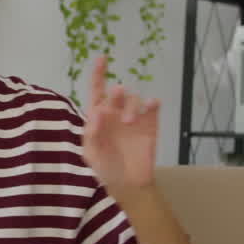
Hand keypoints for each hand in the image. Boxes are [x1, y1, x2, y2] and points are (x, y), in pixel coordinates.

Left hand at [82, 55, 160, 194]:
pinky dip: (152, 104)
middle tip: (115, 96)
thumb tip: (97, 110)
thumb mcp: (91, 153)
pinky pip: (152, 108)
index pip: (97, 91)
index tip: (102, 58)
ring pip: (134, 99)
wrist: (129, 185)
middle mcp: (115, 114)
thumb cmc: (105, 169)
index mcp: (98, 117)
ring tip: (129, 122)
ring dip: (130, 105)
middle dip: (116, 94)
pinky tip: (151, 105)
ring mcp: (134, 118)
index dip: (98, 74)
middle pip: (117, 94)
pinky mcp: (150, 125)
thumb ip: (92, 132)